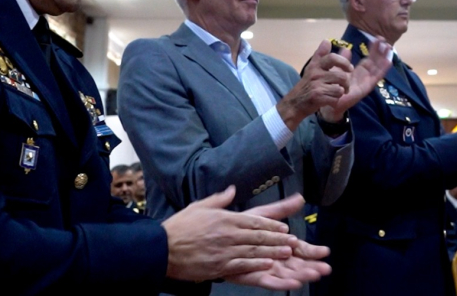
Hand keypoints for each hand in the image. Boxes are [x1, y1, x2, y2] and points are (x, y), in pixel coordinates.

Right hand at [161, 186, 298, 281]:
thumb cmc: (180, 227)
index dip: (271, 225)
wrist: (163, 248)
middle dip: (277, 239)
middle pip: (258, 236)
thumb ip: (219, 199)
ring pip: (254, 251)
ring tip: (287, 252)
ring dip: (273, 252)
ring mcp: (225, 251)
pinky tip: (268, 265)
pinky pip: (243, 265)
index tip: (284, 227)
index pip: (254, 221)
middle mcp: (228, 234)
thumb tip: (232, 189)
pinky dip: (257, 265)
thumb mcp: (199, 206)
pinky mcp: (219, 266)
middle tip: (293, 241)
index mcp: (224, 219)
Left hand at [226, 194, 332, 289]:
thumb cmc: (243, 227)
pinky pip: (270, 281)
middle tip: (324, 268)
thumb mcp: (264, 214)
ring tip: (312, 275)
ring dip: (301, 275)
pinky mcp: (256, 277)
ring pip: (288, 274)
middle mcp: (278, 258)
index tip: (325, 251)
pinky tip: (294, 284)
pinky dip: (282, 283)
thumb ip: (282, 209)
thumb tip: (300, 197)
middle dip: (312, 266)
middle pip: (298, 264)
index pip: (301, 249)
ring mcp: (268, 269)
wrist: (219, 237)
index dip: (313, 251)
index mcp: (282, 244)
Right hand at [278, 41, 353, 129]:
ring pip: (340, 89)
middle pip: (341, 76)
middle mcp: (315, 74)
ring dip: (341, 93)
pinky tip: (330, 101)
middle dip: (346, 83)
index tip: (350, 68)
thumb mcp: (311, 68)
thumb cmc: (306, 86)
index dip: (344, 62)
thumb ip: (320, 55)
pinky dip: (335, 101)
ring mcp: (316, 86)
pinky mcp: (317, 97)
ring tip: (337, 94)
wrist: (294, 103)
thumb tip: (327, 40)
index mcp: (315, 65)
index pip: (332, 58)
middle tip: (345, 86)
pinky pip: (335, 99)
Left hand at [319, 36, 391, 119]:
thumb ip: (342, 60)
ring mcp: (367, 81)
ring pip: (378, 67)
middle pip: (375, 61)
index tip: (377, 38)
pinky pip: (376, 77)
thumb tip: (346, 48)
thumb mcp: (338, 69)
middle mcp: (365, 75)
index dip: (373, 48)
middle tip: (385, 40)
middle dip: (381, 51)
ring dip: (384, 58)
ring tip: (389, 48)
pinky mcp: (367, 87)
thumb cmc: (334, 87)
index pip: (369, 57)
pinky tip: (388, 61)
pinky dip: (383, 69)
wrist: (330, 102)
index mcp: (359, 71)